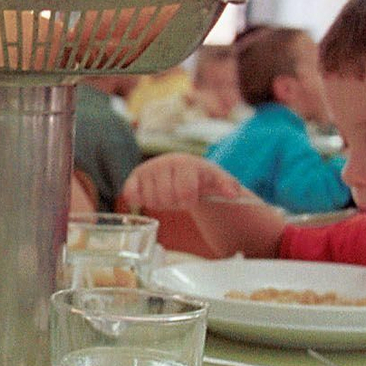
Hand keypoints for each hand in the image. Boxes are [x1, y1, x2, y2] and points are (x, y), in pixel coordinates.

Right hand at [121, 153, 247, 212]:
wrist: (184, 171)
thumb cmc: (201, 179)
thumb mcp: (218, 181)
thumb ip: (228, 186)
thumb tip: (234, 194)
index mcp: (185, 163)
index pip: (185, 191)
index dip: (188, 200)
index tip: (191, 198)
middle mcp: (164, 163)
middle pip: (165, 197)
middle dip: (174, 202)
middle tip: (179, 196)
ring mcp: (148, 169)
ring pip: (150, 199)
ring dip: (160, 202)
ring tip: (167, 194)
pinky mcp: (135, 177)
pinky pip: (130, 194)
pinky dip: (138, 198)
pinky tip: (148, 195)